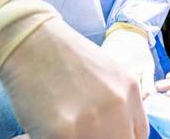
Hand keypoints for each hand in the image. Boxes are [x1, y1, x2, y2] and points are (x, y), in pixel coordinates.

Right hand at [0, 16, 147, 138]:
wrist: (31, 40)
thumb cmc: (62, 56)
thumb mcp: (106, 73)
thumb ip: (117, 102)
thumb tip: (115, 129)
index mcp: (130, 90)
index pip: (138, 135)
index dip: (120, 138)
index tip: (107, 136)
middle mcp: (118, 106)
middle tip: (80, 133)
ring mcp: (94, 120)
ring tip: (63, 130)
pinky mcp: (66, 132)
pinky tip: (48, 131)